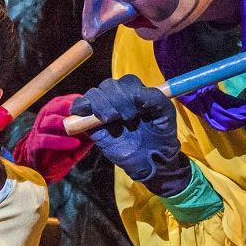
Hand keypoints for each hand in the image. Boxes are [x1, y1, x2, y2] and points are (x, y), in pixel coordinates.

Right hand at [10, 94, 91, 182]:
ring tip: (80, 127)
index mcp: (54, 112)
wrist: (45, 167)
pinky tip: (74, 143)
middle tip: (85, 111)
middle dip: (69, 107)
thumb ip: (88, 128)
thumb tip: (104, 122)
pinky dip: (60, 141)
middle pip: (54, 107)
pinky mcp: (35, 144)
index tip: (91, 103)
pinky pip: (46, 140)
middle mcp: (45, 118)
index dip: (76, 101)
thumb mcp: (79, 136)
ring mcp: (38, 130)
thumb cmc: (63, 147)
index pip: (63, 101)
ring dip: (64, 123)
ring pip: (48, 121)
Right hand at [71, 75, 189, 195]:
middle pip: (109, 86)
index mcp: (137, 93)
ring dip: (100, 103)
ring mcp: (104, 110)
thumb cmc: (161, 137)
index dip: (128, 93)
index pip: (127, 82)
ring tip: (110, 119)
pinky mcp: (91, 124)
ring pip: (95, 94)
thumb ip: (154, 98)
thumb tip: (136, 92)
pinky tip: (85, 113)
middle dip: (116, 99)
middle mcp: (119, 99)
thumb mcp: (165, 114)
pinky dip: (80, 106)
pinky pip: (79, 108)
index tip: (136, 111)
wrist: (152, 162)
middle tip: (126, 118)